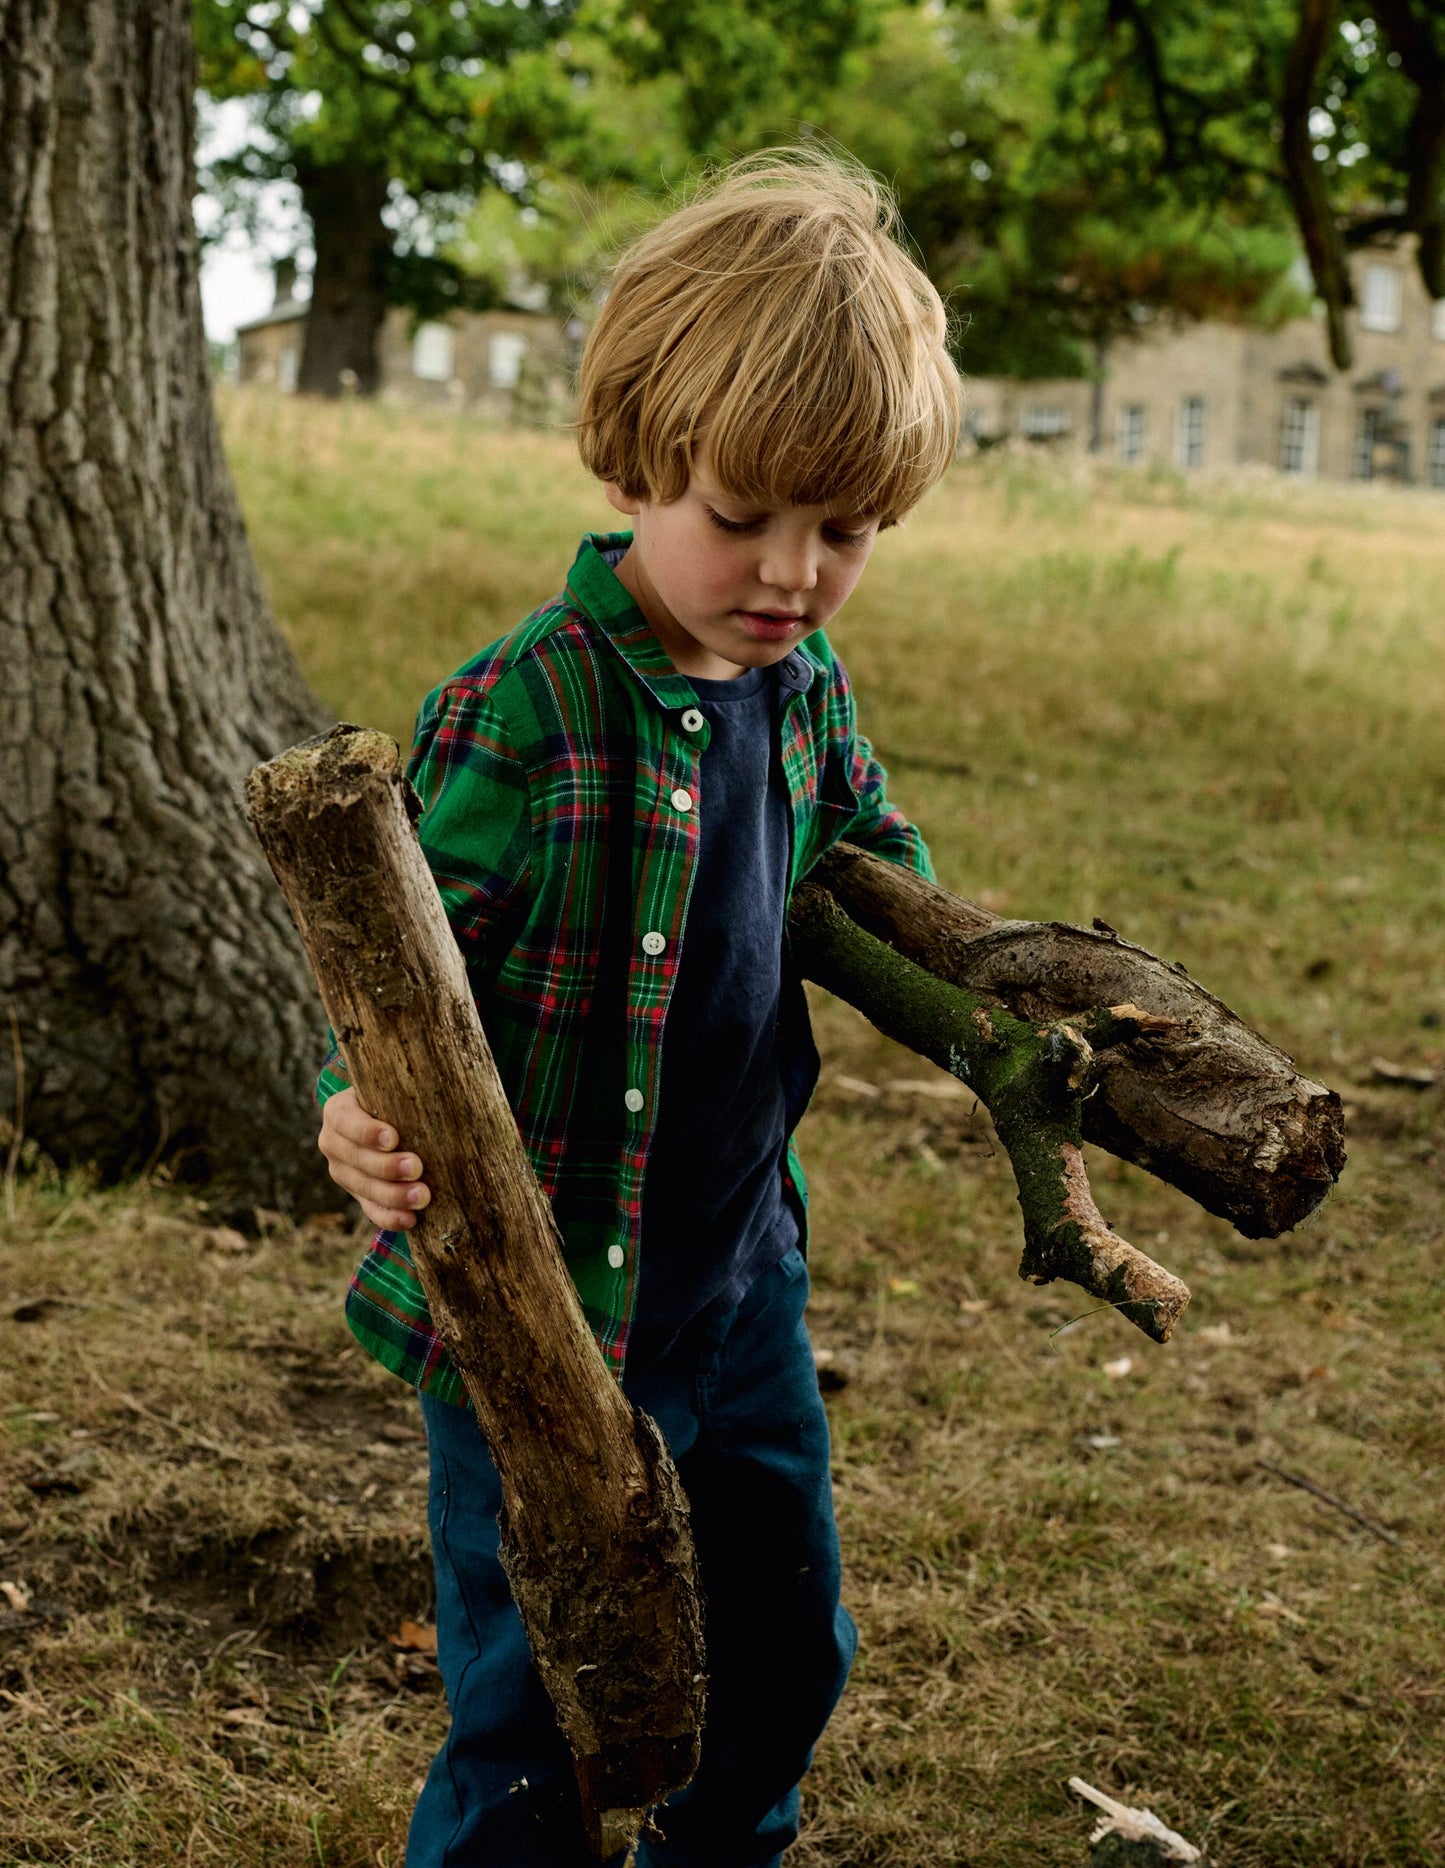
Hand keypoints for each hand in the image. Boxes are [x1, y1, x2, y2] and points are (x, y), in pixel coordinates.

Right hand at [319, 1087, 430, 1230]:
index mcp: (338, 1111)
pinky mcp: (356, 1194)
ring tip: (422, 1197)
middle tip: (417, 1168)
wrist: (388, 1117)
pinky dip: (390, 1217)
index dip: (367, 1132)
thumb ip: (409, 1091)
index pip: (346, 1121)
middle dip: (387, 1167)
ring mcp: (342, 1171)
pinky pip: (370, 1210)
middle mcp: (333, 1142)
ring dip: (393, 1195)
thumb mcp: (394, 1088)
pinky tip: (410, 1220)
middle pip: (357, 1159)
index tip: (393, 1138)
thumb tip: (446, 1089)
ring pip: (364, 1187)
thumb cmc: (397, 1097)